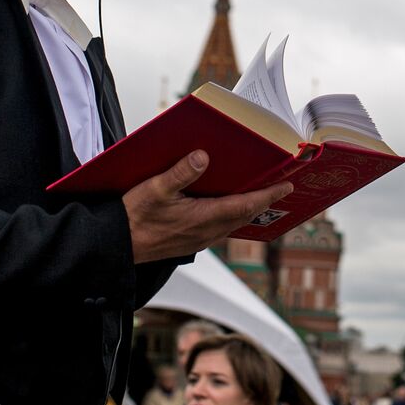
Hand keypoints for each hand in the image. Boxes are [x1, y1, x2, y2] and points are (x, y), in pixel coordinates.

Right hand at [123, 151, 292, 264]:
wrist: (116, 246)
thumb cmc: (134, 217)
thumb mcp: (154, 189)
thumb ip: (180, 173)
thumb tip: (203, 157)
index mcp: (203, 218)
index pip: (246, 205)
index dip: (268, 194)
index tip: (287, 186)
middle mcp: (207, 232)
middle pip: (245, 215)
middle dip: (264, 201)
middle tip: (282, 188)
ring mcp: (200, 240)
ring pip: (234, 224)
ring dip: (249, 210)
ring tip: (261, 197)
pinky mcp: (191, 242)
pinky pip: (221, 229)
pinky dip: (232, 217)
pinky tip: (229, 209)